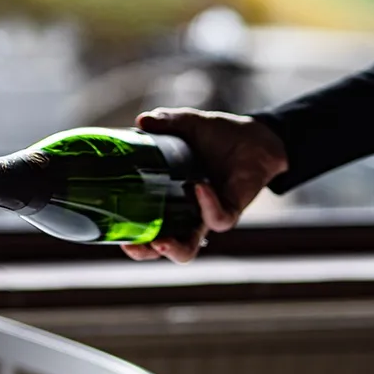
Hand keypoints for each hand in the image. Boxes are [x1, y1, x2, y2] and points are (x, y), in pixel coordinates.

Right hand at [122, 107, 287, 262]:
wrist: (256, 137)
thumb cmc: (220, 136)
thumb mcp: (189, 125)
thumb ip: (166, 123)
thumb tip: (141, 121)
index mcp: (170, 200)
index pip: (146, 228)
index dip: (131, 237)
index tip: (116, 235)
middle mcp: (187, 215)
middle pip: (162, 248)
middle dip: (145, 252)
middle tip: (131, 244)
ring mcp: (208, 216)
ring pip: (188, 248)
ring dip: (172, 248)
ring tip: (158, 240)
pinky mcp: (231, 211)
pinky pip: (217, 219)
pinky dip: (206, 204)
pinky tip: (198, 185)